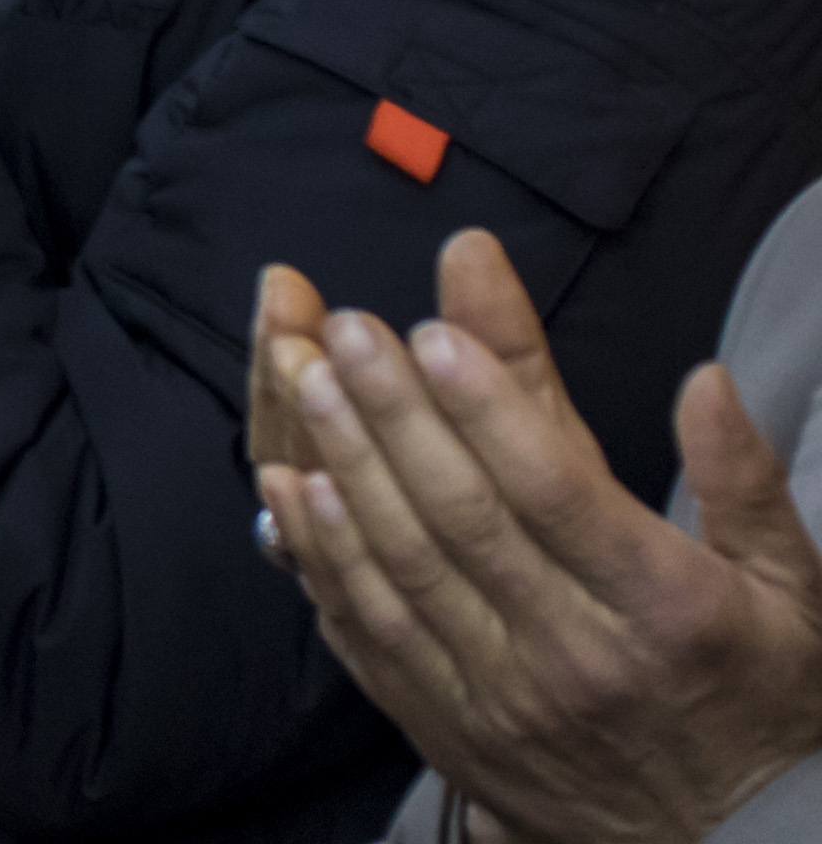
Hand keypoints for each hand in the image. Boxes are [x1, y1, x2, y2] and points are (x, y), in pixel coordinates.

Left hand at [259, 229, 821, 843]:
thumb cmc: (760, 697)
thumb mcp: (789, 589)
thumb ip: (745, 480)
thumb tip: (706, 380)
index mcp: (664, 609)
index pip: (556, 493)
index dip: (488, 409)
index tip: (434, 332)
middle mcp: (575, 655)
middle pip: (463, 517)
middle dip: (395, 414)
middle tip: (348, 333)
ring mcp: (503, 698)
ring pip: (403, 568)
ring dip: (346, 467)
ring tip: (308, 381)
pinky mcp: (450, 729)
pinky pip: (372, 635)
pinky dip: (324, 558)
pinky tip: (291, 490)